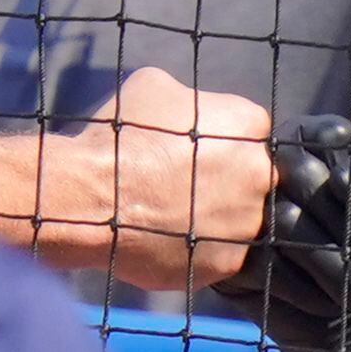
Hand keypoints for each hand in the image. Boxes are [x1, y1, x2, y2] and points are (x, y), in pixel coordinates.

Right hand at [0, 66, 274, 291]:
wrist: (91, 198)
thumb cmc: (121, 137)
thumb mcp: (157, 88)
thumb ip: (191, 101)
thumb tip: (192, 115)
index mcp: (249, 124)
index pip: (252, 133)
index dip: (225, 143)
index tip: (200, 153)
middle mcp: (259, 174)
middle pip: (254, 178)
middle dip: (228, 182)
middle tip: (188, 188)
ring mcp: (247, 224)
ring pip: (241, 221)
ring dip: (217, 219)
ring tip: (177, 218)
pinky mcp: (228, 263)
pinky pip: (221, 255)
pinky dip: (200, 250)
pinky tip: (170, 241)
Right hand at [220, 114, 350, 351]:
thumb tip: (339, 180)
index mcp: (313, 151)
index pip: (315, 133)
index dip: (340, 160)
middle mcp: (274, 176)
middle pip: (294, 170)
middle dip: (341, 220)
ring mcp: (247, 219)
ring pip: (281, 218)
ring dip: (329, 258)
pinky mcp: (233, 261)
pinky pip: (263, 262)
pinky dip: (304, 287)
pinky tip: (326, 299)